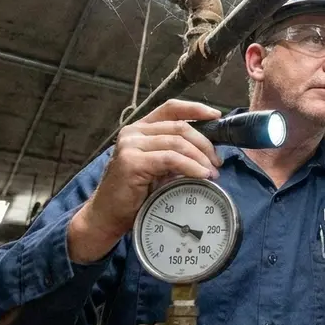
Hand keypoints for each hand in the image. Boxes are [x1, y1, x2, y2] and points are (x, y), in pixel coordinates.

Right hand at [68, 99, 221, 262]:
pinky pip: (171, 159)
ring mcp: (130, 145)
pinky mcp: (132, 161)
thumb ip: (176, 156)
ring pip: (177, 142)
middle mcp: (133, 132)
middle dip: (204, 144)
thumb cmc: (134, 195)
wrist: (108, 216)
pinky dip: (191, 167)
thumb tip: (208, 155)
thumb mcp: (159, 168)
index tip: (216, 116)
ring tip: (212, 173)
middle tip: (217, 163)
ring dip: (200, 158)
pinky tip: (201, 176)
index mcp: (140, 129)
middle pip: (179, 127)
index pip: (171, 109)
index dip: (196, 109)